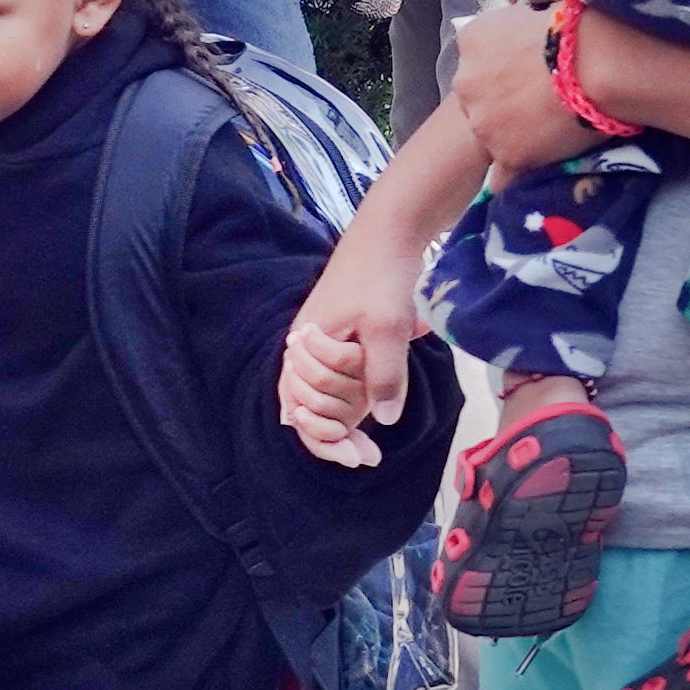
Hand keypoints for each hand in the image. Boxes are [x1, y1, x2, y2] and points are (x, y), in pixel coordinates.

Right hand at [279, 223, 432, 466]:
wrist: (389, 231)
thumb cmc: (381, 275)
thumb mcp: (387, 326)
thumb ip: (385, 373)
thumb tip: (384, 419)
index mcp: (306, 348)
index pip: (300, 412)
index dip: (325, 441)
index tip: (360, 458)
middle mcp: (307, 351)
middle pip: (311, 411)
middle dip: (337, 435)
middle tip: (369, 455)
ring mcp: (324, 347)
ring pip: (327, 399)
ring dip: (346, 421)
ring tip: (371, 444)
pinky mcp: (342, 341)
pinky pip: (341, 382)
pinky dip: (354, 401)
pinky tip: (372, 412)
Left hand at [452, 0, 595, 181]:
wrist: (598, 63)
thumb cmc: (575, 29)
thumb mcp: (529, 13)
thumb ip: (510, 30)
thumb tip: (515, 44)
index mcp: (472, 41)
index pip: (476, 61)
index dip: (502, 70)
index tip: (526, 74)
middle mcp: (466, 82)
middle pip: (476, 99)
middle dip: (501, 102)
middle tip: (538, 102)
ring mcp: (483, 122)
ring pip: (489, 134)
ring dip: (511, 134)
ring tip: (548, 129)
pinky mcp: (507, 155)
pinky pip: (503, 174)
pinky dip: (515, 171)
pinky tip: (536, 162)